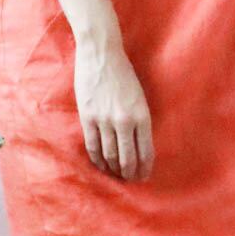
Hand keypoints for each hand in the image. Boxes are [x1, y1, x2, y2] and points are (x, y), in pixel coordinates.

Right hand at [73, 33, 154, 181]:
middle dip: (130, 173)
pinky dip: (98, 159)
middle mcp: (125, 120)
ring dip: (114, 169)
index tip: (144, 176)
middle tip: (131, 180)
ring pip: (110, 155)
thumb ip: (139, 120)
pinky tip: (101, 165)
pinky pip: (93, 146)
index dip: (145, 167)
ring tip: (117, 176)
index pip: (146, 151)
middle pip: (128, 158)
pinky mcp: (88, 117)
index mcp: (142, 115)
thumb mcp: (139, 97)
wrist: (101, 54)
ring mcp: (105, 120)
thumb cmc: (123, 73)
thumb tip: (137, 144)